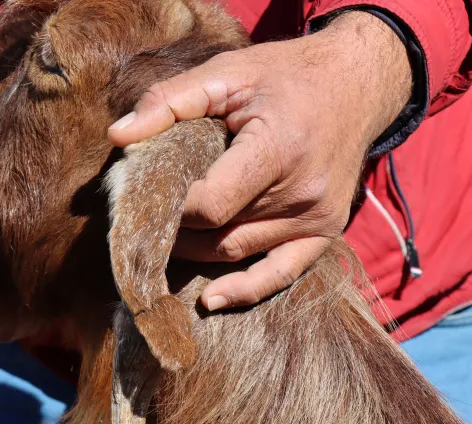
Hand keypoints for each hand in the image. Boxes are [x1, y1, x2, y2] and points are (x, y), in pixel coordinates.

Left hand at [108, 11, 411, 310]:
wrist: (357, 83)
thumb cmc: (285, 77)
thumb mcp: (227, 73)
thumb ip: (169, 101)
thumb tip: (117, 136)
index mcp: (278, 149)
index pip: (209, 204)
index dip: (171, 206)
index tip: (147, 193)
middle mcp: (302, 192)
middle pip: (218, 232)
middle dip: (175, 228)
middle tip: (144, 219)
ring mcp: (317, 218)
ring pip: (237, 253)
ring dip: (196, 252)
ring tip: (165, 238)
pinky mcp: (325, 232)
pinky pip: (281, 274)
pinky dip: (244, 290)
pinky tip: (210, 299)